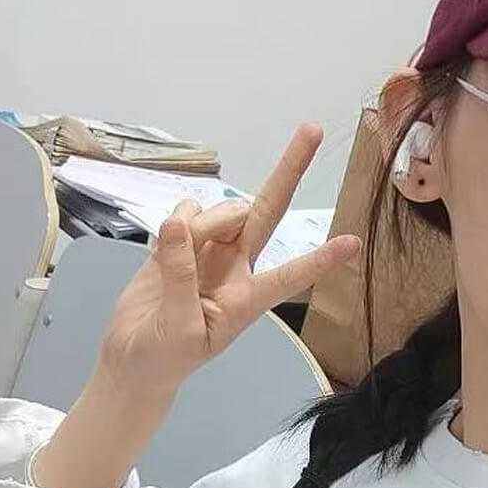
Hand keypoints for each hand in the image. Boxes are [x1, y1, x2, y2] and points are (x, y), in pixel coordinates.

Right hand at [94, 122, 358, 398]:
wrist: (133, 359)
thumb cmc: (166, 357)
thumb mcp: (178, 327)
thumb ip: (179, 275)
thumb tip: (180, 223)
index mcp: (247, 298)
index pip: (290, 276)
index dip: (320, 261)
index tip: (354, 243)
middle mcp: (238, 267)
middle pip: (267, 210)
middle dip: (289, 170)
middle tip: (313, 128)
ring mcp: (211, 250)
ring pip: (215, 212)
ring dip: (198, 225)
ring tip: (176, 265)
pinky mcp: (182, 242)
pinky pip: (185, 213)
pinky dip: (174, 224)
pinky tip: (165, 249)